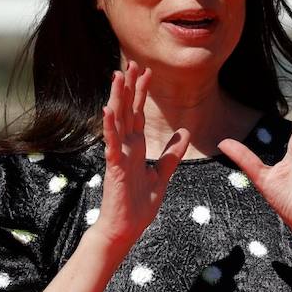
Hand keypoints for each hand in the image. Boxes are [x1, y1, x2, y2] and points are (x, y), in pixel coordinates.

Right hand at [91, 60, 190, 251]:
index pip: (138, 114)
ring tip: (117, 76)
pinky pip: (111, 143)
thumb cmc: (139, 206)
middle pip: (127, 111)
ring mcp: (118, 155)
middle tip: (131, 62)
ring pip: (117, 121)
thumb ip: (172, 154)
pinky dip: (109, 126)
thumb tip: (184, 133)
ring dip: (117, 98)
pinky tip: (107, 109)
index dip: (142, 93)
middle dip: (129, 87)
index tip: (146, 72)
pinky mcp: (114, 167)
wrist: (124, 229)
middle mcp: (125, 147)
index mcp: (135, 148)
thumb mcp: (163, 175)